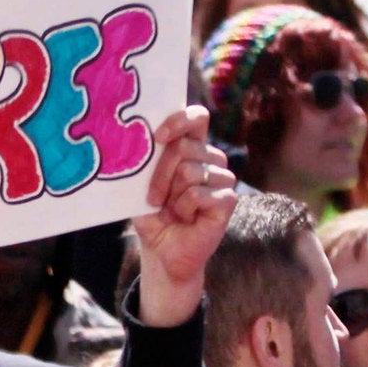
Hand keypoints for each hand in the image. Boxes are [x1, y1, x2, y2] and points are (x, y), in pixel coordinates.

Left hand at [133, 106, 236, 327]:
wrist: (161, 249)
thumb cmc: (151, 214)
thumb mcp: (141, 183)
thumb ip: (146, 159)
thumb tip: (139, 139)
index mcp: (190, 147)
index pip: (196, 117)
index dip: (179, 120)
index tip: (157, 136)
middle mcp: (210, 158)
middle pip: (184, 147)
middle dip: (160, 173)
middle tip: (153, 196)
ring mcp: (222, 178)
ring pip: (191, 170)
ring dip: (171, 194)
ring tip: (171, 208)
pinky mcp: (228, 199)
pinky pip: (200, 193)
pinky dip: (184, 207)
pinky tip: (186, 217)